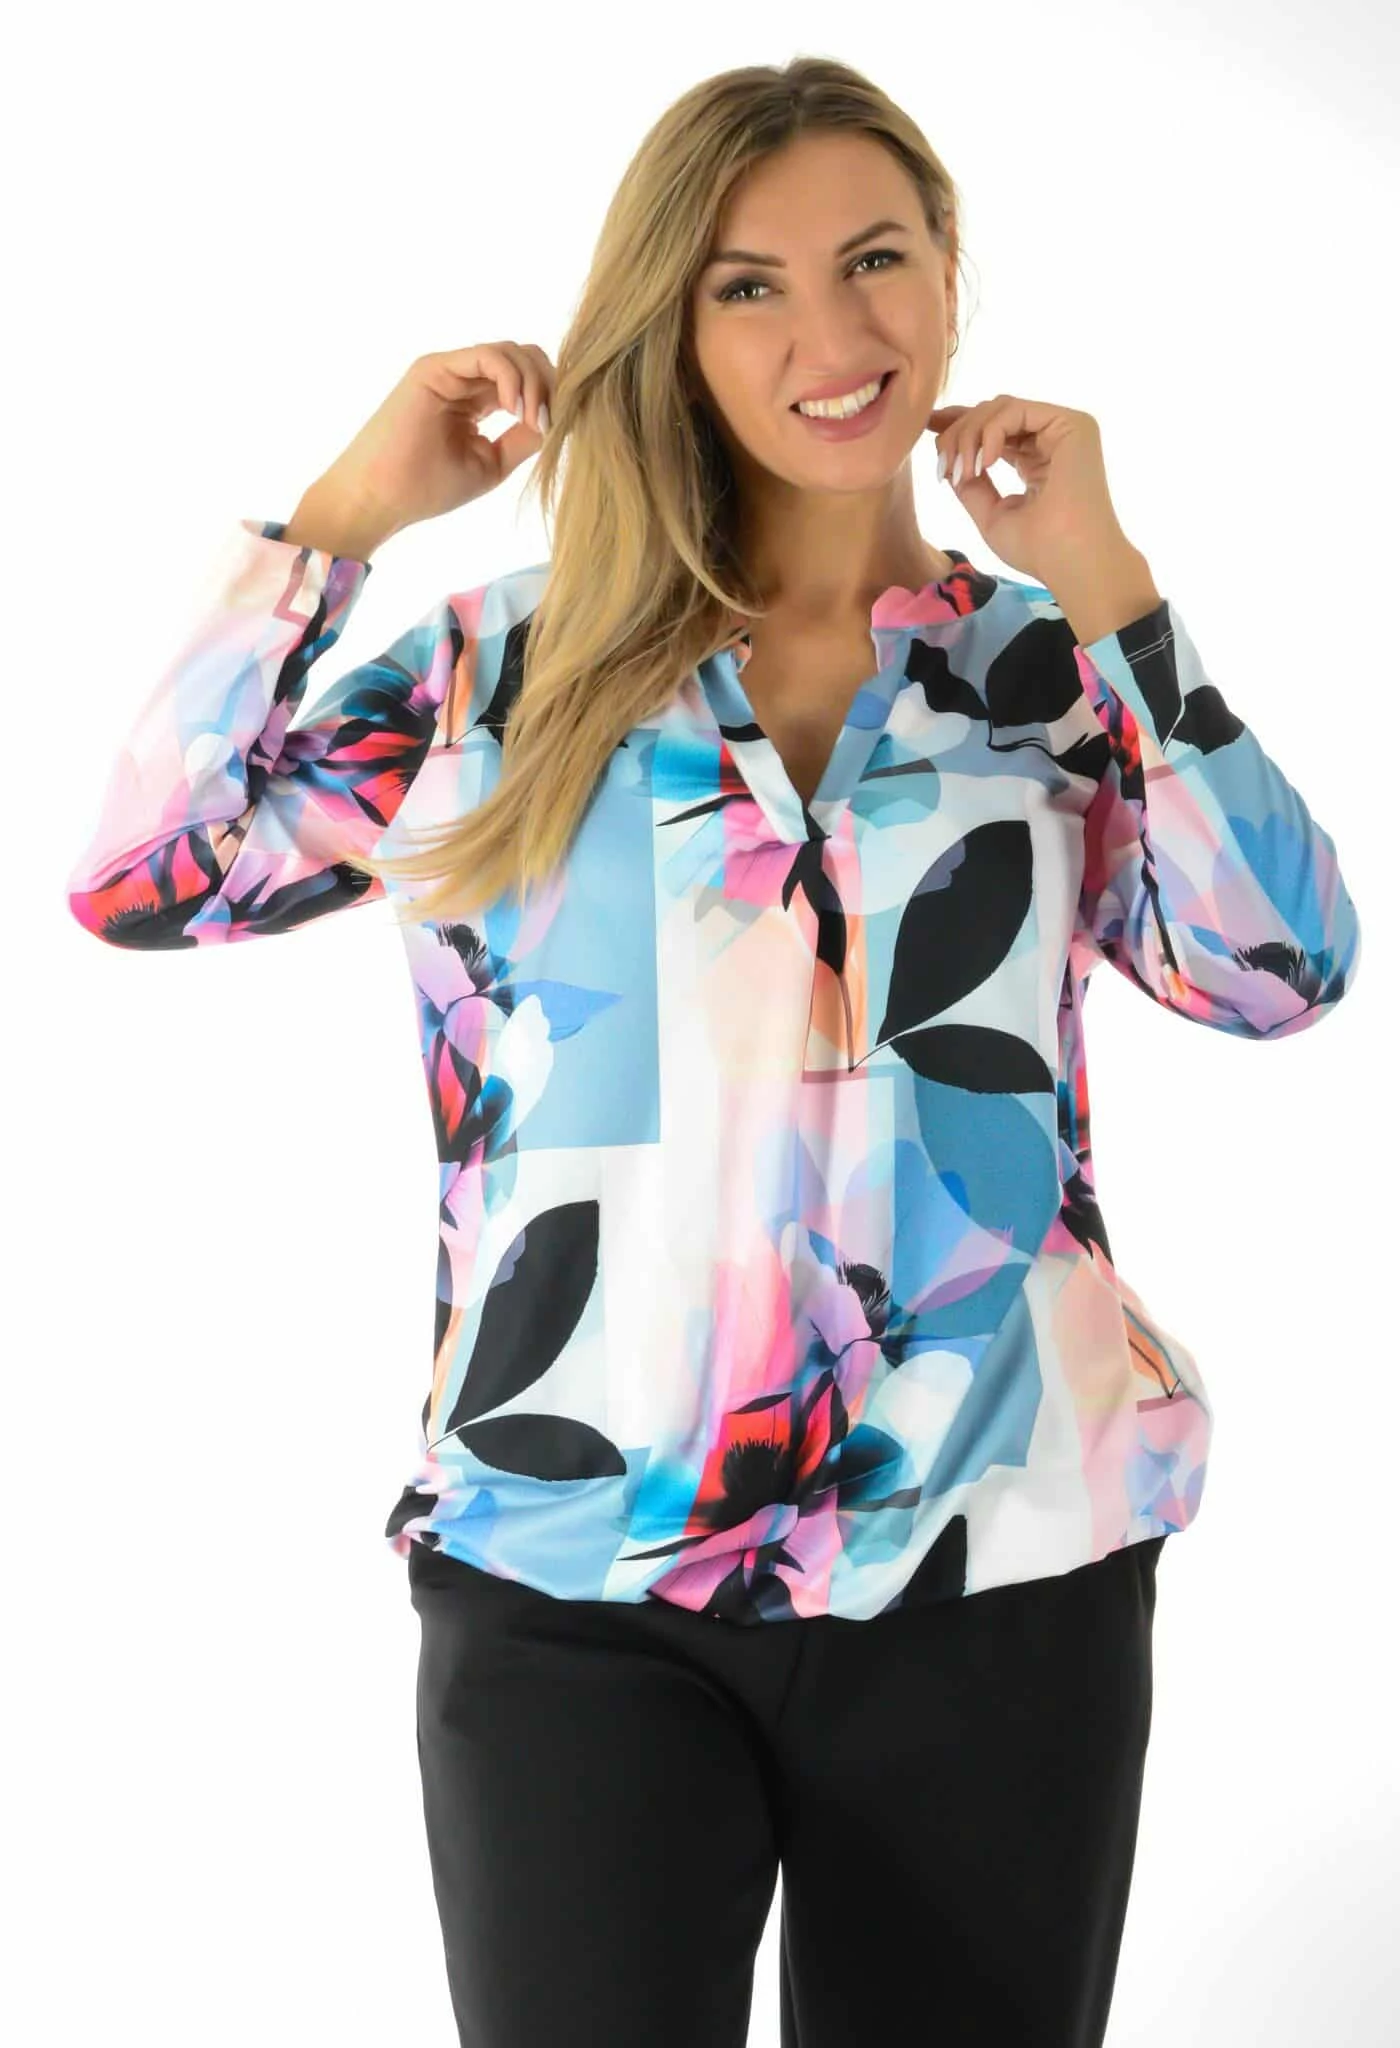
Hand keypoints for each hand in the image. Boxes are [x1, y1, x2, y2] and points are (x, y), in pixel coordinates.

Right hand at [311, 341, 557, 537]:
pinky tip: (515, 408)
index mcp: (478, 402)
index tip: (555, 429)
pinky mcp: (436, 367)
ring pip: (512, 353)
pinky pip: (489, 355)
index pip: (528, 381)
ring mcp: (450, 370)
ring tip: (531, 419)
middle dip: (548, 385)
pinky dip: (511, 377)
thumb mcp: (491, 464)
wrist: (381, 498)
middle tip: (548, 421)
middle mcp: (464, 380)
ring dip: (534, 383)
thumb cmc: (427, 488)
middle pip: (526, 359)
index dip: (550, 398)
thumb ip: (523, 438)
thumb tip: (553, 418)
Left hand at [925, 395, 1134, 587]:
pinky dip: (989, 432)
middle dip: (957, 434)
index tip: (928, 429)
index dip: (958, 424)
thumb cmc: (1038, 550)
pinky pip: (1015, 410)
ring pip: (1000, 407)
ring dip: (969, 435)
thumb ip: (971, 484)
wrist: (1072, 562)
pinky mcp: (1072, 424)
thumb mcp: (990, 513)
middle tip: (945, 468)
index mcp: (1037, 460)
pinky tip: (983, 463)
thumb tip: (948, 457)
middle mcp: (1051, 440)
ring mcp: (1064, 429)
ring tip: (963, 472)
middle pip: (991, 414)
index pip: (993, 428)